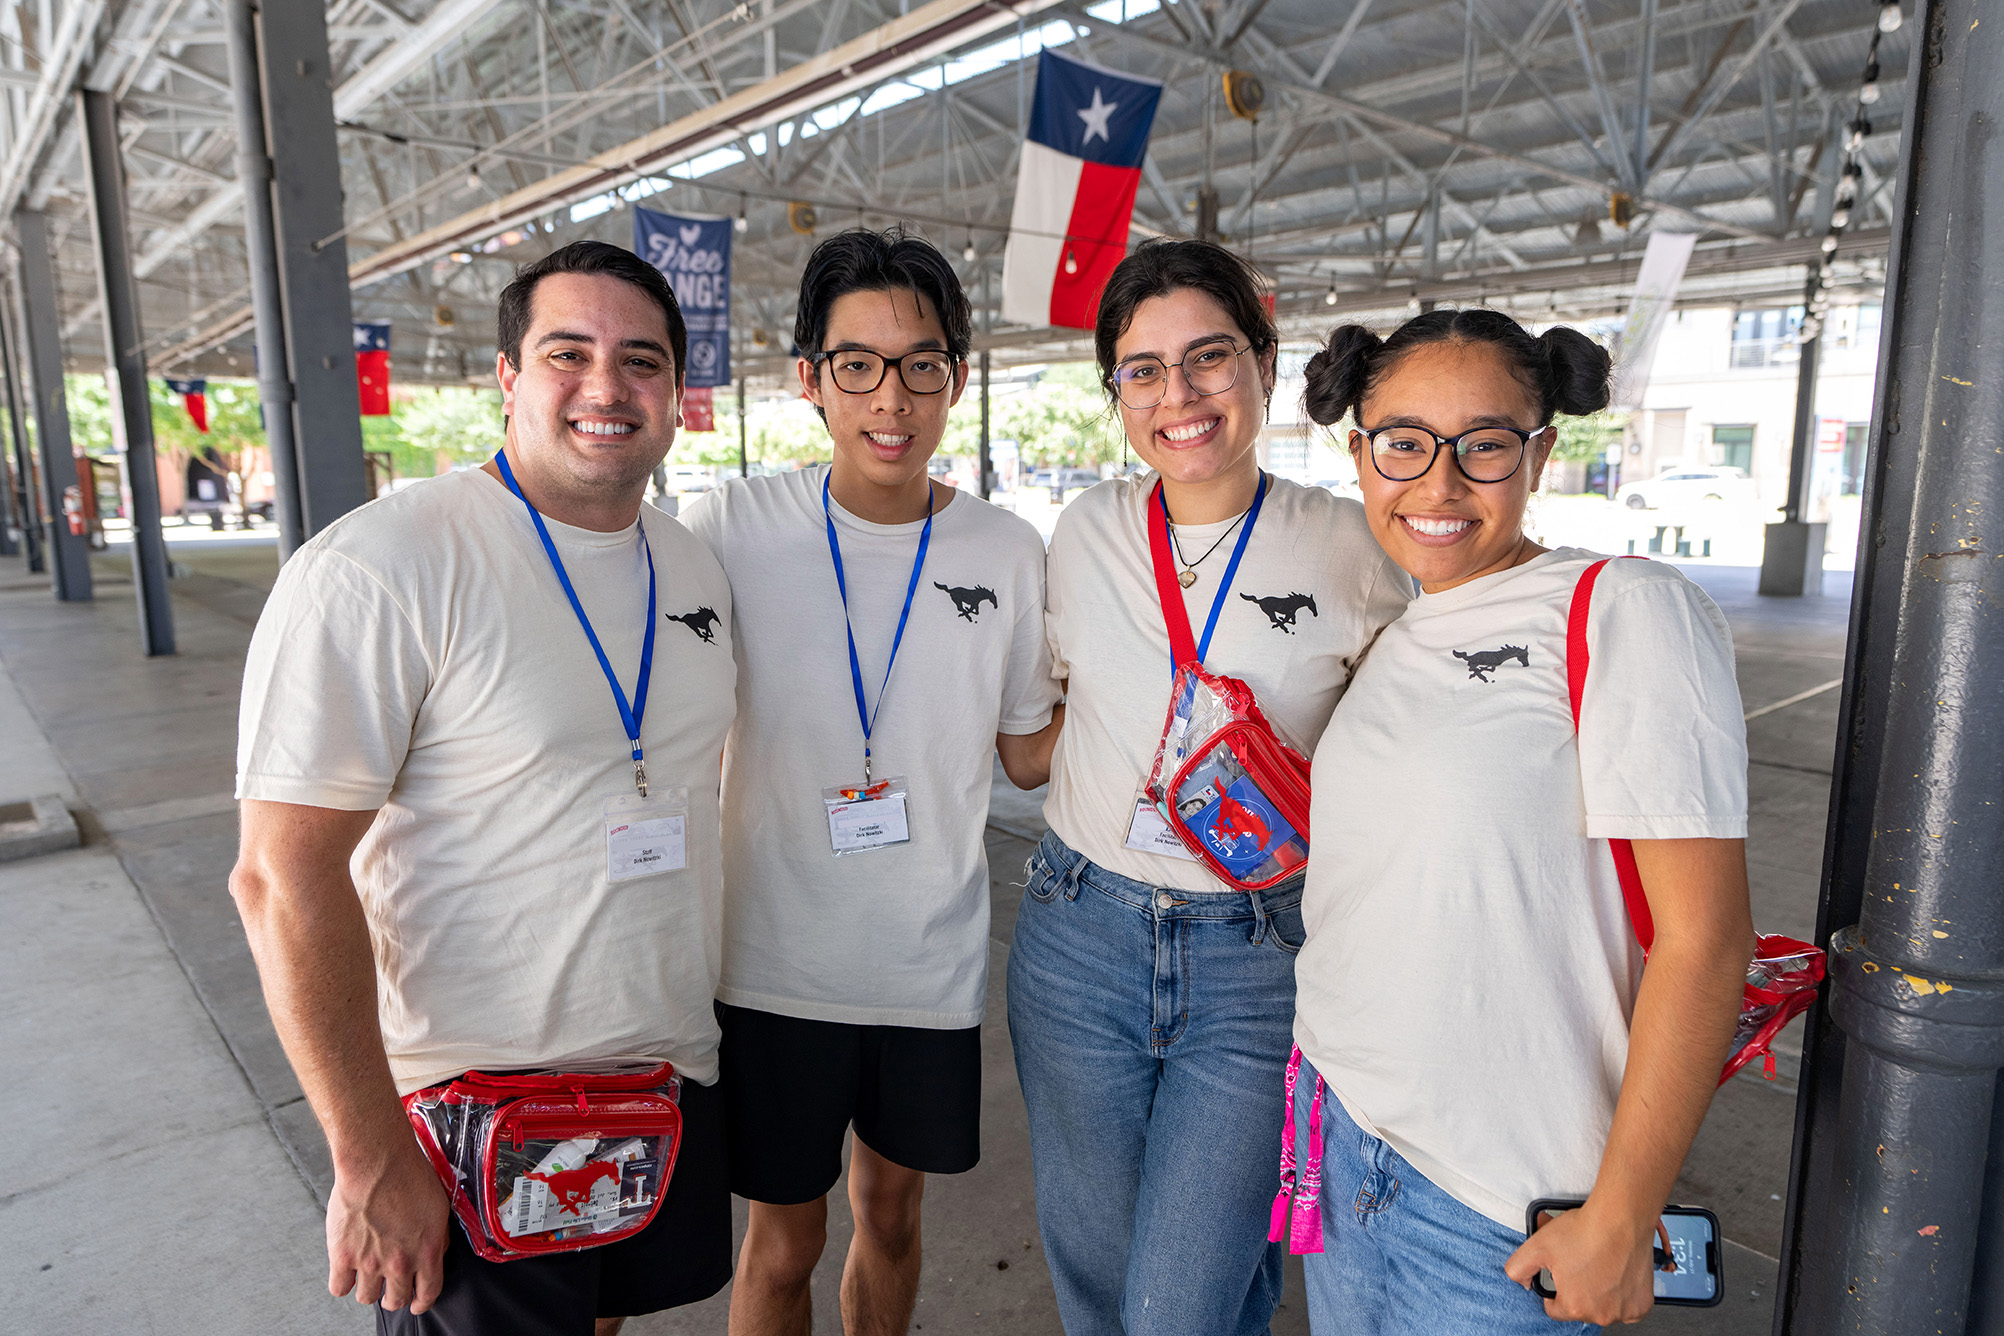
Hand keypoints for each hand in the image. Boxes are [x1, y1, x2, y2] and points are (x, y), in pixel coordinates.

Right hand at [326, 1141, 450, 1313]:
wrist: (377, 1163)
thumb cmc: (408, 1175)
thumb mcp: (439, 1206)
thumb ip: (437, 1235)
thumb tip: (435, 1250)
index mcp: (426, 1251)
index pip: (428, 1292)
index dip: (422, 1302)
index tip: (417, 1304)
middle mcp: (399, 1263)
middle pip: (395, 1299)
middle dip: (394, 1297)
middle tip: (390, 1289)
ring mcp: (370, 1263)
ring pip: (366, 1297)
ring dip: (368, 1289)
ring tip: (367, 1277)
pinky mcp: (342, 1257)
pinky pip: (338, 1288)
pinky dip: (342, 1283)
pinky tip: (346, 1272)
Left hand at [1504, 1199, 1655, 1324]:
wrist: (1620, 1218)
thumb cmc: (1586, 1231)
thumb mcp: (1536, 1246)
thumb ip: (1518, 1268)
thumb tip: (1522, 1282)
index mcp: (1574, 1305)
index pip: (1555, 1309)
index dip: (1555, 1290)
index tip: (1562, 1276)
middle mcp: (1601, 1314)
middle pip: (1581, 1308)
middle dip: (1578, 1289)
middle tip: (1581, 1264)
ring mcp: (1624, 1311)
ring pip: (1605, 1307)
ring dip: (1601, 1292)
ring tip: (1599, 1265)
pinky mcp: (1642, 1304)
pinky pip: (1627, 1305)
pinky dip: (1622, 1293)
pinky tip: (1616, 1273)